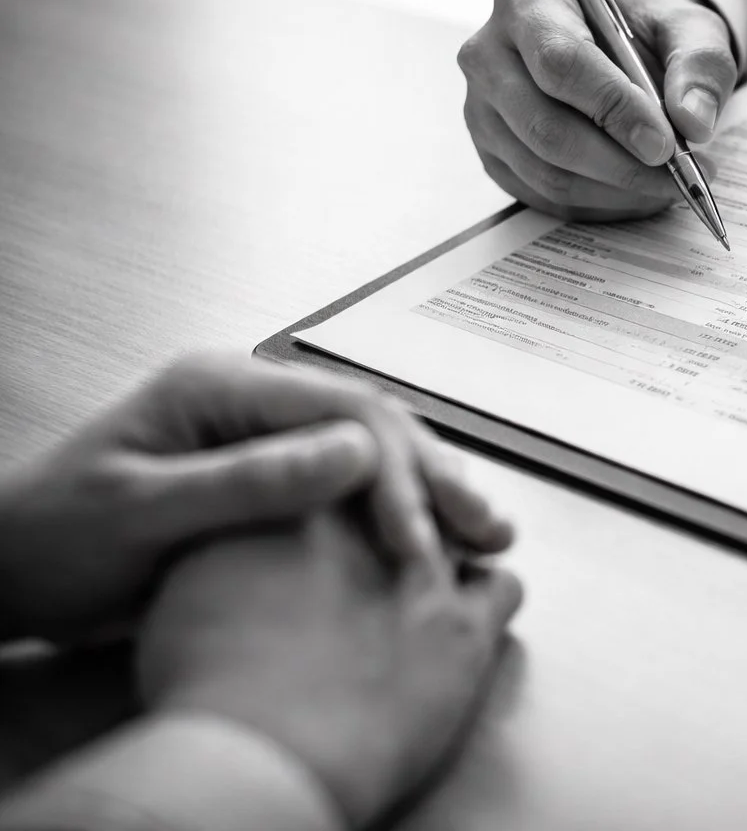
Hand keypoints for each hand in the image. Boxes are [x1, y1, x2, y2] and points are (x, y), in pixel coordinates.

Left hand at [0, 354, 511, 642]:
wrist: (5, 570)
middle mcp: (252, 399)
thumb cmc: (54, 537)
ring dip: (429, 492)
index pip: (344, 407)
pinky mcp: (265, 477)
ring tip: (484, 536)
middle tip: (489, 529)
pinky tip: (431, 543)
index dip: (399, 469)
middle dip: (436, 475)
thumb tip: (357, 453)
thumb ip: (248, 480)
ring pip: (372, 450)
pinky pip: (347, 484)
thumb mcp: (143, 510)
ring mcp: (262, 436)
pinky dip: (396, 513)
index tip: (426, 535)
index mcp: (222, 385)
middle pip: (371, 422)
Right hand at [137, 510, 521, 828]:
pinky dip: (489, 593)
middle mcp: (369, 523)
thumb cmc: (207, 687)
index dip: (339, 478)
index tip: (337, 499)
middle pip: (402, 485)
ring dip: (450, 539)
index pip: (337, 458)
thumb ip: (223, 548)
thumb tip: (234, 550)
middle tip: (389, 527)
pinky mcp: (467, 624)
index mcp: (296, 500)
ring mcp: (426, 568)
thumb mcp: (182, 593)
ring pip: (459, 524)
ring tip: (426, 567)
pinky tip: (471, 609)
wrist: (262, 750)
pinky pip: (502, 585)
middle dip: (400, 501)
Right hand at [458, 0, 735, 220]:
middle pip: (546, 128)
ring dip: (615, 191)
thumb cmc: (641, 28)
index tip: (664, 143)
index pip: (561, 63)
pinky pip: (544, 196)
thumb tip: (694, 122)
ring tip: (667, 184)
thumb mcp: (685, 24)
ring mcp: (482, 110)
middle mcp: (489, 55)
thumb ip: (700, 63)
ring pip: (546, 172)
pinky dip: (599, 203)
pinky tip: (635, 191)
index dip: (613, 109)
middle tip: (678, 177)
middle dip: (620, 164)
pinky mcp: (493, 154)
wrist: (612, 41)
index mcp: (528, 3)